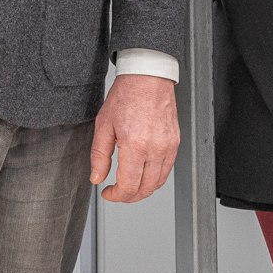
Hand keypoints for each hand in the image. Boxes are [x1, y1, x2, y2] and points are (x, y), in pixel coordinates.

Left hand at [91, 74, 179, 202]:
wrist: (147, 76)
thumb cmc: (127, 94)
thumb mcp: (104, 124)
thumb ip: (99, 155)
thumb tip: (97, 177)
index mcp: (135, 145)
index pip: (128, 186)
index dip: (116, 196)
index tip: (108, 192)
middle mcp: (155, 148)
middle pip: (145, 189)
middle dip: (129, 196)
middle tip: (117, 192)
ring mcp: (168, 146)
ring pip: (158, 183)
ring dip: (143, 190)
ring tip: (130, 185)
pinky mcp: (175, 142)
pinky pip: (167, 169)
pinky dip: (155, 178)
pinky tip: (144, 173)